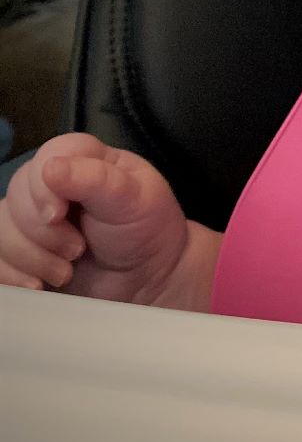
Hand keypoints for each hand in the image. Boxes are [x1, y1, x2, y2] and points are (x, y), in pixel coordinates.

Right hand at [0, 132, 191, 304]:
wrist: (145, 279)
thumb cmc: (146, 231)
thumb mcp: (135, 199)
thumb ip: (97, 179)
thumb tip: (51, 168)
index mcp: (84, 159)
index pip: (45, 157)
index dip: (42, 188)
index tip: (59, 216)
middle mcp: (53, 183)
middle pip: (16, 196)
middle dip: (44, 233)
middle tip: (78, 249)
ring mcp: (34, 216)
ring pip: (1, 229)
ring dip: (32, 258)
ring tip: (66, 271)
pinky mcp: (22, 249)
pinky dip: (14, 275)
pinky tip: (41, 283)